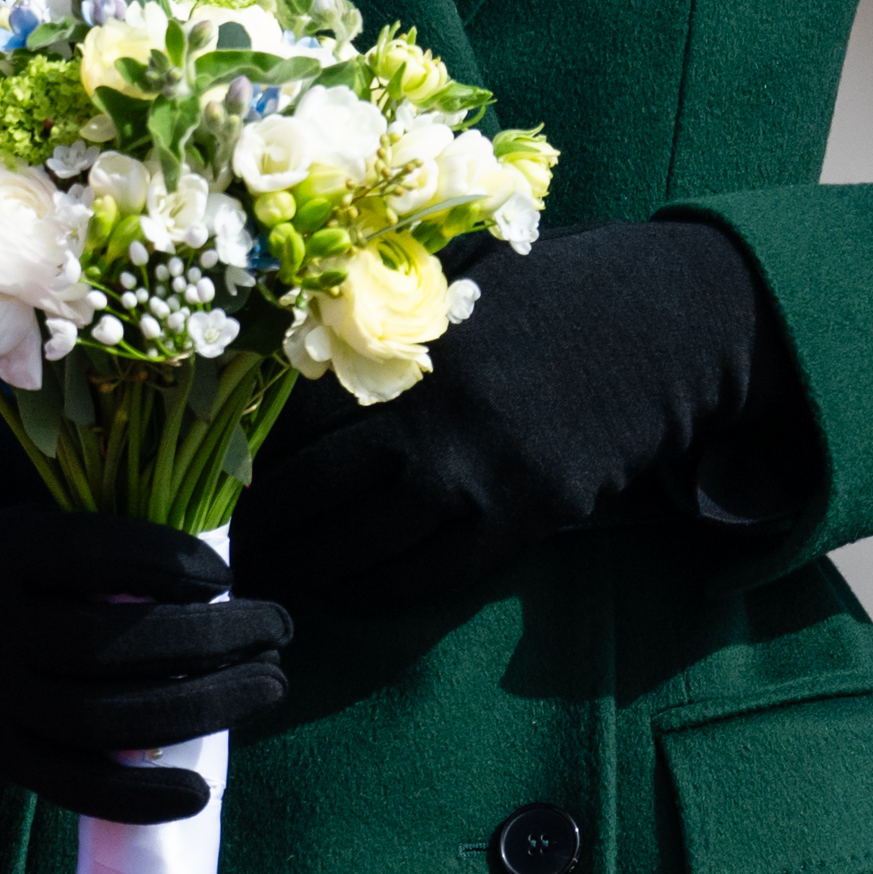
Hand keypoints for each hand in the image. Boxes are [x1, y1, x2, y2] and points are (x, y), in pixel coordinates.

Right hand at [0, 507, 291, 824]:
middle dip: (211, 640)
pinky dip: (141, 796)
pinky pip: (77, 788)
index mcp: (5, 552)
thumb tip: (215, 579)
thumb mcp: (36, 531)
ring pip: (107, 718)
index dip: (171, 562)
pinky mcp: (1, 760)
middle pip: (114, 643)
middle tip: (279, 629)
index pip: (100, 553)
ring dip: (202, 709)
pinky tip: (200, 789)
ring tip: (269, 685)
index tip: (227, 575)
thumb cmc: (6, 570)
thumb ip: (103, 549)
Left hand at [232, 220, 813, 606]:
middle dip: (265, 531)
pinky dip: (382, 592)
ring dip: (311, 573)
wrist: (658, 325)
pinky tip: (349, 594)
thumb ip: (384, 311)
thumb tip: (291, 339)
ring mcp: (480, 473)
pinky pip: (435, 576)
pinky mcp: (525, 517)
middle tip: (227, 552)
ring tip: (273, 583)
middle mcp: (432, 414)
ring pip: (366, 546)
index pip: (294, 415)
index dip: (247, 455)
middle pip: (315, 492)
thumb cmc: (551, 289)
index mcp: (403, 347)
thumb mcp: (459, 279)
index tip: (215, 479)